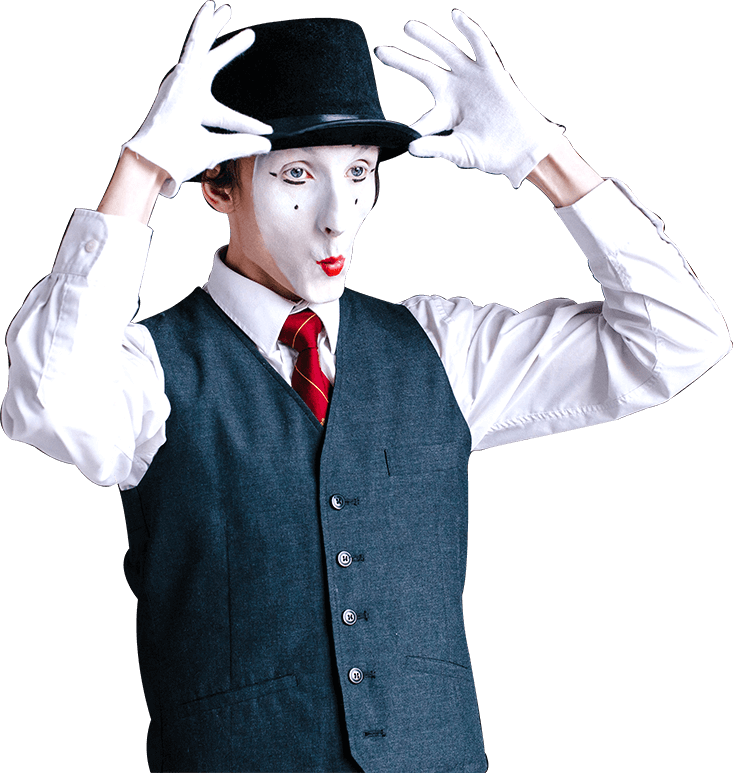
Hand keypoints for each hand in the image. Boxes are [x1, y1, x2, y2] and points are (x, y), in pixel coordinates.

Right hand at [123, 1, 271, 197]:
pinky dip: (201, 28)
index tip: (265, 128)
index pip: (226, 115)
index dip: (247, 123)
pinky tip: (209, 10)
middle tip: (248, 35)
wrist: (158, 157)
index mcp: (194, 111)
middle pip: (211, 63)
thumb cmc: (179, 156)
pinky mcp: (180, 73)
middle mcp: (187, 92)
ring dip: (211, 27)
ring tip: (223, 9)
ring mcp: (181, 81)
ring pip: (199, 46)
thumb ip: (242, 144)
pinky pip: (193, 45)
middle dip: (228, 48)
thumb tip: (266, 144)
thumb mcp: (219, 149)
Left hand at [376, 9, 564, 187]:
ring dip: (428, 39)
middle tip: (381, 52)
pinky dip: (470, 31)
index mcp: (447, 114)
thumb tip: (410, 147)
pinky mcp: (492, 73)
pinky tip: (457, 17)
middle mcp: (456, 92)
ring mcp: (473, 80)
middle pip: (425, 72)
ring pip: (447, 53)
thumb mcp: (459, 151)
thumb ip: (435, 147)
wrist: (523, 150)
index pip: (424, 118)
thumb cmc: (493, 152)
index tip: (397, 134)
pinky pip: (481, 47)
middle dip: (404, 61)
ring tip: (409, 28)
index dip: (414, 127)